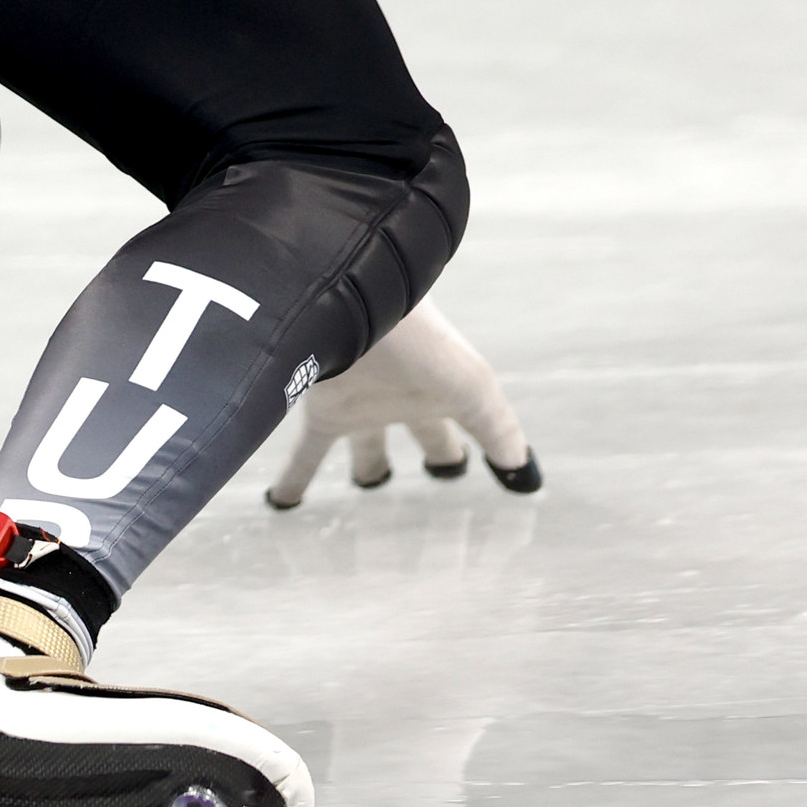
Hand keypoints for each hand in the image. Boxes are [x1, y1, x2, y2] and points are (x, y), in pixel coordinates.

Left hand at [265, 295, 538, 508]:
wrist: (356, 303)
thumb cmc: (422, 341)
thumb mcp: (471, 389)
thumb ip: (498, 429)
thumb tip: (526, 474)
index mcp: (436, 394)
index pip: (452, 434)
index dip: (464, 454)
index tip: (472, 472)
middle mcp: (396, 397)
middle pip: (412, 433)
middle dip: (424, 452)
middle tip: (422, 478)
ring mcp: (355, 402)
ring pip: (360, 445)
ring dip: (362, 467)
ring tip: (360, 486)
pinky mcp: (319, 411)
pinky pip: (304, 455)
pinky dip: (294, 481)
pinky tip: (280, 503)